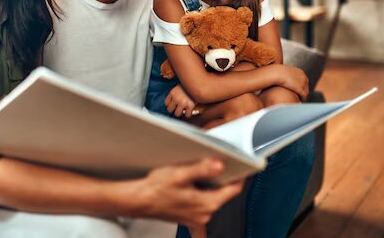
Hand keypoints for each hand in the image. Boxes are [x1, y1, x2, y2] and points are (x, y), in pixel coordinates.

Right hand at [127, 159, 243, 226]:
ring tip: (206, 173)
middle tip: (224, 164)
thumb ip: (201, 169)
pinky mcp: (188, 217)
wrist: (138, 201)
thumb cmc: (155, 188)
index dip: (241, 176)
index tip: (245, 166)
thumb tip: (220, 165)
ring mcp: (196, 218)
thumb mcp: (179, 174)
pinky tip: (200, 205)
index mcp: (207, 203)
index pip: (233, 190)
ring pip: (213, 201)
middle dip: (225, 180)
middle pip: (223, 195)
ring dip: (213, 188)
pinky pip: (201, 217)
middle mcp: (204, 214)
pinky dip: (203, 210)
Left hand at [165, 84, 197, 117]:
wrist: (198, 83)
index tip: (173, 104)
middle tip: (178, 109)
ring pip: (177, 114)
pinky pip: (187, 115)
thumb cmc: (189, 85)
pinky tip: (190, 111)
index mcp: (172, 93)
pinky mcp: (190, 105)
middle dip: (174, 110)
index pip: (166, 103)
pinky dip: (188, 114)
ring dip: (180, 113)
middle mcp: (176, 98)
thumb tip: (173, 100)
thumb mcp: (179, 86)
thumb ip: (175, 93)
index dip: (170, 104)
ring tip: (183, 111)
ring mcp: (183, 103)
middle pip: (169, 110)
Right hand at [274, 64, 308, 99]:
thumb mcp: (284, 72)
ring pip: (306, 91)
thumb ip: (287, 75)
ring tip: (298, 98)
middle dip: (302, 90)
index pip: (304, 80)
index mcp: (300, 72)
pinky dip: (302, 98)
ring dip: (302, 95)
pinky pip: (304, 96)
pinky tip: (299, 100)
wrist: (277, 73)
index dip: (300, 86)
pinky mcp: (300, 89)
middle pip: (306, 86)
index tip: (296, 89)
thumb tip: (284, 78)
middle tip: (297, 95)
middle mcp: (303, 77)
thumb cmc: (277, 73)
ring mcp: (303, 83)